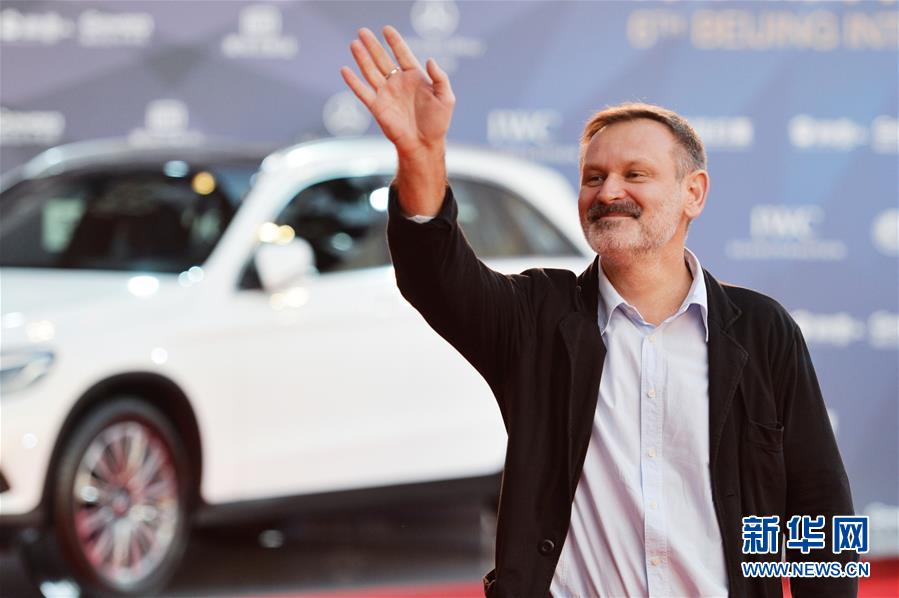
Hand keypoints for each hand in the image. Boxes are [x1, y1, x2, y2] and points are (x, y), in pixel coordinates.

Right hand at [341, 26, 454, 158]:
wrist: (424, 144)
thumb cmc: (437, 123)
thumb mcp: (446, 98)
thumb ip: (440, 78)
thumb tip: (430, 59)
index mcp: (414, 77)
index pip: (403, 54)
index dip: (395, 41)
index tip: (386, 29)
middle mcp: (398, 83)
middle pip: (382, 59)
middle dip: (373, 45)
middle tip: (363, 31)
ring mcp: (386, 94)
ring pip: (371, 71)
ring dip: (362, 58)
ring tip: (354, 43)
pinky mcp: (377, 107)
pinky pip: (363, 92)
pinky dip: (353, 82)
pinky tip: (345, 70)